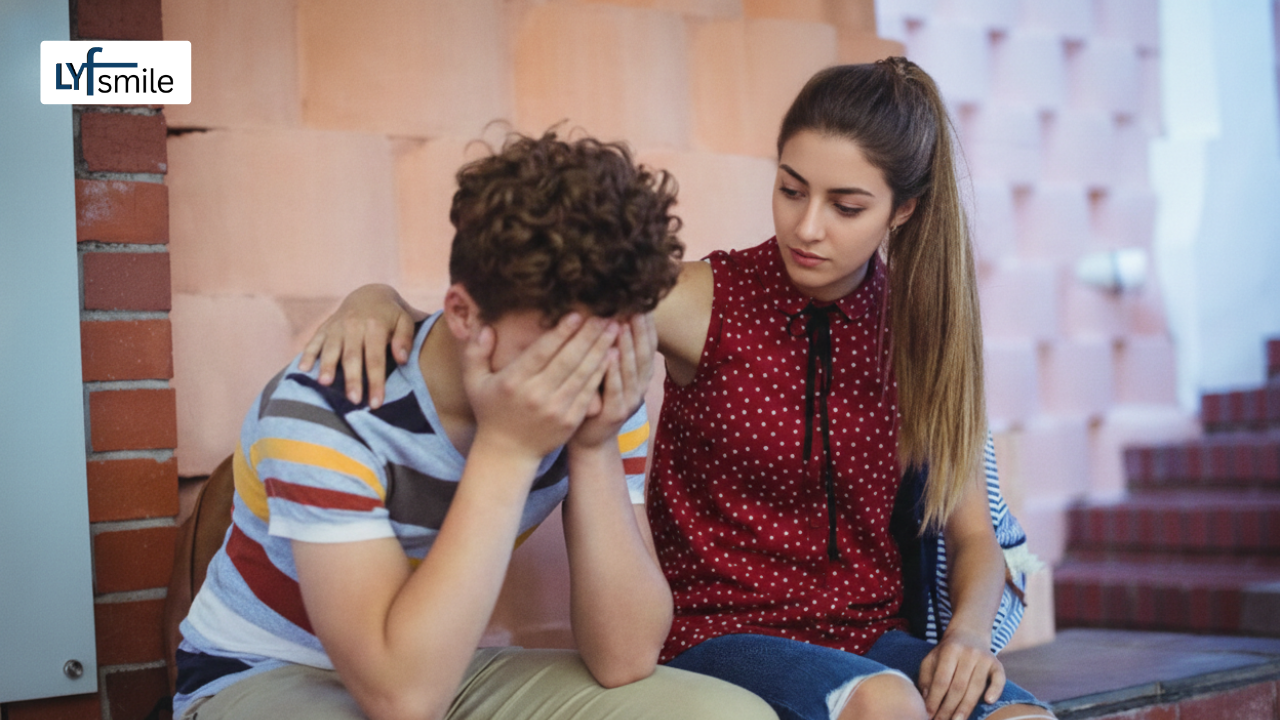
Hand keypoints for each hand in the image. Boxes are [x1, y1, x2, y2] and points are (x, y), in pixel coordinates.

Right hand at [299, 284, 419, 408]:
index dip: (375, 381)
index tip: (376, 403)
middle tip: (353, 401)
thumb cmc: (392, 315)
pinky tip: (303, 369)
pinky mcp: (325, 327)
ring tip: (324, 384)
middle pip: (352, 357)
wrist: (370, 293)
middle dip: (352, 379)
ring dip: (327, 366)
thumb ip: (405, 339)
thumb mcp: (405, 321)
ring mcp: (337, 326)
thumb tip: (402, 359)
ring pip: (331, 349)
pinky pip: (314, 341)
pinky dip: (308, 354)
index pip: (376, 358)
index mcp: (375, 326)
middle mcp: (354, 325)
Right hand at [464, 314, 619, 462]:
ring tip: (614, 329)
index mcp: (514, 382)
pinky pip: (589, 392)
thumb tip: (485, 327)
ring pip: (582, 374)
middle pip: (568, 359)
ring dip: (601, 349)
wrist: (508, 453)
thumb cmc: (491, 412)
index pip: (542, 352)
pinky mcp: (570, 420)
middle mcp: (536, 395)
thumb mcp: (474, 383)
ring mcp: (556, 409)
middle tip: (606, 314)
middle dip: (589, 335)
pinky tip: (612, 355)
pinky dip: (601, 372)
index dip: (561, 332)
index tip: (578, 314)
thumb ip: (475, 352)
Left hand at [570, 314, 656, 450]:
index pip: (648, 344)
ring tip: (623, 324)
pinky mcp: (615, 414)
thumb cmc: (594, 399)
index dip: (647, 324)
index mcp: (639, 375)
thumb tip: (611, 313)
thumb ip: (611, 348)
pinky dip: (613, 372)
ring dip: (628, 346)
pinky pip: (615, 390)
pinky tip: (609, 354)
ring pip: (631, 370)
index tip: (642, 301)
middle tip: (636, 306)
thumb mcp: (606, 371)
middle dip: (640, 329)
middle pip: (643, 354)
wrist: (589, 440)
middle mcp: (639, 386)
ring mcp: (629, 401)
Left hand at [918, 628, 1004, 719]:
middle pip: (958, 687)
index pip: (941, 681)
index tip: (928, 715)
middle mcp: (968, 653)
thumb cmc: (947, 652)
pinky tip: (988, 701)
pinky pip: (999, 678)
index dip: (934, 700)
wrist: (970, 632)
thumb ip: (926, 678)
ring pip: (975, 687)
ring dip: (965, 708)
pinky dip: (995, 690)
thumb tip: (925, 701)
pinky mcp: (997, 663)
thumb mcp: (932, 658)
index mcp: (949, 651)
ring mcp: (984, 658)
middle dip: (948, 709)